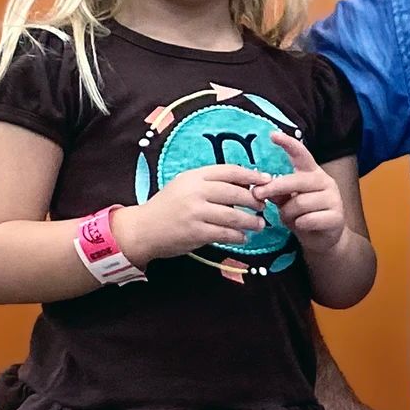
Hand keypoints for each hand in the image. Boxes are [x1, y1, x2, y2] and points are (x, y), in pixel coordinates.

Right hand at [114, 164, 266, 263]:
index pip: (229, 171)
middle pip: (236, 193)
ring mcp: (195, 212)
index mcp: (194, 176)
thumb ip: (210, 183)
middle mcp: (195, 191)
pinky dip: (238, 236)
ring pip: (234, 216)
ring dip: (251, 221)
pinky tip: (243, 238)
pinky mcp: (196, 232)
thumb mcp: (185, 186)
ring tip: (259, 224)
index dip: (252, 175)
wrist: (142, 229)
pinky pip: (225, 234)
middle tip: (263, 206)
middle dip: (254, 201)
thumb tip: (245, 184)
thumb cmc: (167, 207)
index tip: (267, 180)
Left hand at [253, 132, 347, 254]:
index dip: (289, 144)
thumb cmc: (303, 217)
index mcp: (312, 174)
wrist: (324, 240)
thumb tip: (260, 188)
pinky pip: (309, 219)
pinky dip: (300, 224)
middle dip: (275, 188)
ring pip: (300, 203)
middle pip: (296, 181)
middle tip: (258, 194)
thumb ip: (278, 193)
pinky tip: (303, 226)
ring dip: (289, 214)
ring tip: (291, 219)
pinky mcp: (337, 216)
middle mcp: (325, 182)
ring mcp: (334, 199)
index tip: (273, 135)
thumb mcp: (287, 202)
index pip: (302, 155)